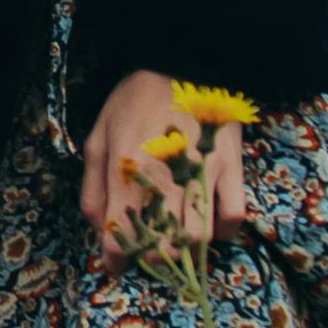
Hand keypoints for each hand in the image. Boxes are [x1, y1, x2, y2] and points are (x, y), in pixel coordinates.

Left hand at [80, 69, 251, 259]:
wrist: (184, 63)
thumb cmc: (135, 100)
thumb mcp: (99, 138)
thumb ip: (93, 188)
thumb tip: (98, 231)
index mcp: (126, 173)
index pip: (119, 241)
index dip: (116, 261)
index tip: (117, 264)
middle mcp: (165, 180)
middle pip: (162, 249)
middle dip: (152, 258)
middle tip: (149, 247)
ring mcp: (202, 176)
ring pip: (199, 241)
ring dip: (186, 247)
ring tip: (177, 234)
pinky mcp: (231, 169)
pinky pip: (234, 219)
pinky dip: (223, 230)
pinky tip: (209, 220)